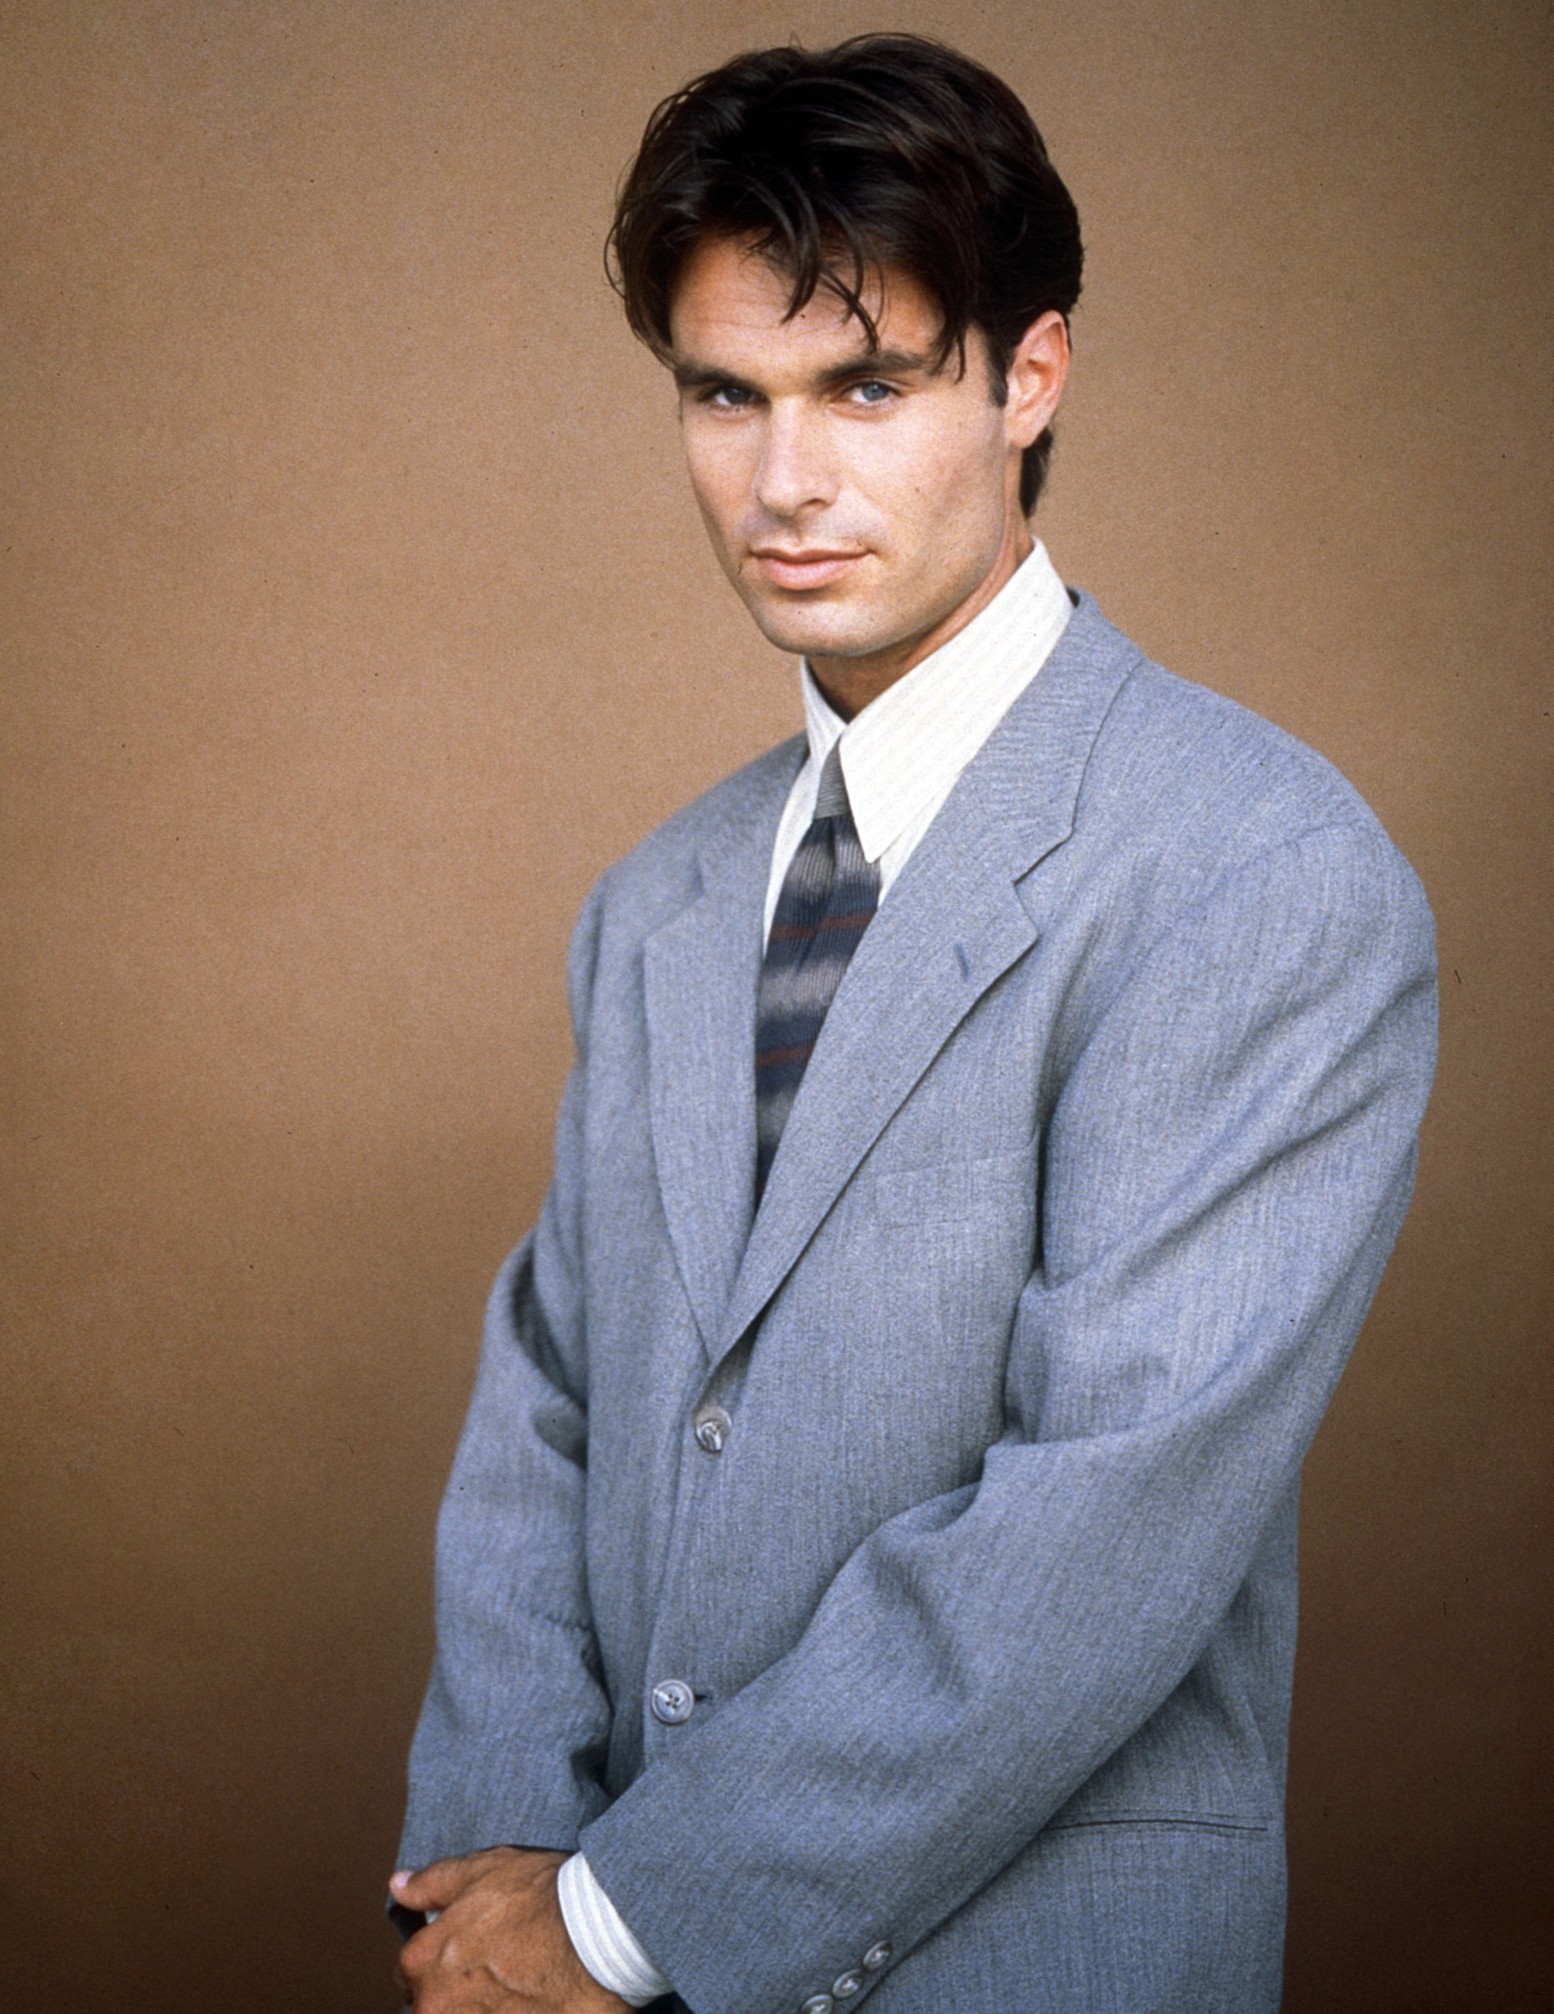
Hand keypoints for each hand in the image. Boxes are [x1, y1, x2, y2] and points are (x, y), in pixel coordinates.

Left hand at [391, 1848, 629, 2012]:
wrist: (594, 1934)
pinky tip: (525, 2005)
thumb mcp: (482, 1870)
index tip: (461, 1951)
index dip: (435, 1957)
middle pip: (429, 2007)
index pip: (408, 1972)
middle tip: (490, 1973)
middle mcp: (437, 2006)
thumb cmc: (539, 1897)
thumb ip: (433, 1883)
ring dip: (477, 2008)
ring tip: (510, 1991)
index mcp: (424, 1963)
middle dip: (451, 1993)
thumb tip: (400, 1885)